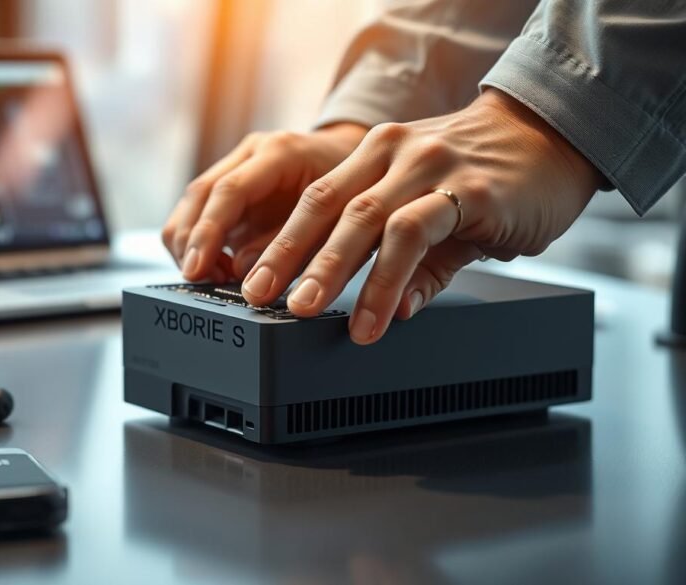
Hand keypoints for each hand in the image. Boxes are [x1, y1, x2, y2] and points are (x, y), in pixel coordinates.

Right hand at [162, 123, 368, 281]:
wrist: (354, 160)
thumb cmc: (353, 189)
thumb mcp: (334, 219)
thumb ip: (289, 244)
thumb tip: (240, 271)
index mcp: (280, 152)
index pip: (229, 190)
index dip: (208, 233)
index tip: (197, 268)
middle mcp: (252, 153)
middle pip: (200, 194)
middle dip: (190, 242)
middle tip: (198, 279)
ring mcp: (237, 166)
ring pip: (192, 203)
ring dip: (191, 244)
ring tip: (210, 276)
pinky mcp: (230, 186)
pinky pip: (201, 213)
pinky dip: (201, 244)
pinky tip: (218, 267)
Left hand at [240, 89, 603, 343]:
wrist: (557, 139)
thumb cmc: (492, 179)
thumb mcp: (438, 217)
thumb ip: (416, 264)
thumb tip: (395, 311)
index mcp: (374, 156)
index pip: (313, 199)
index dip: (277, 240)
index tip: (251, 280)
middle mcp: (392, 154)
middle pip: (323, 205)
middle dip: (285, 254)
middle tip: (258, 296)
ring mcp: (427, 167)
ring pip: (362, 219)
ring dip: (330, 269)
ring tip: (307, 311)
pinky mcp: (466, 189)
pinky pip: (414, 233)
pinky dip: (391, 277)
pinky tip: (385, 312)